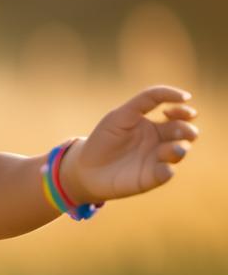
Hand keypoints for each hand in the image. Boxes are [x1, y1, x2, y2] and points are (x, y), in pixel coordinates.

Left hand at [60, 85, 198, 204]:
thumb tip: (183, 97)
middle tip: (179, 129)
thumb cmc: (105, 137)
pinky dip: (167, 169)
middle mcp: (161, 142)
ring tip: (174, 148)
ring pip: (179, 151)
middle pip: (185, 132)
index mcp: (155, 125)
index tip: (182, 102)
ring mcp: (158, 160)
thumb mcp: (122, 114)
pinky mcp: (152, 177)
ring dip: (179, 148)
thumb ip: (145, 101)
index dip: (182, 109)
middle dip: (187, 129)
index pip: (179, 115)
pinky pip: (166, 173)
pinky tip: (165, 167)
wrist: (87, 167)